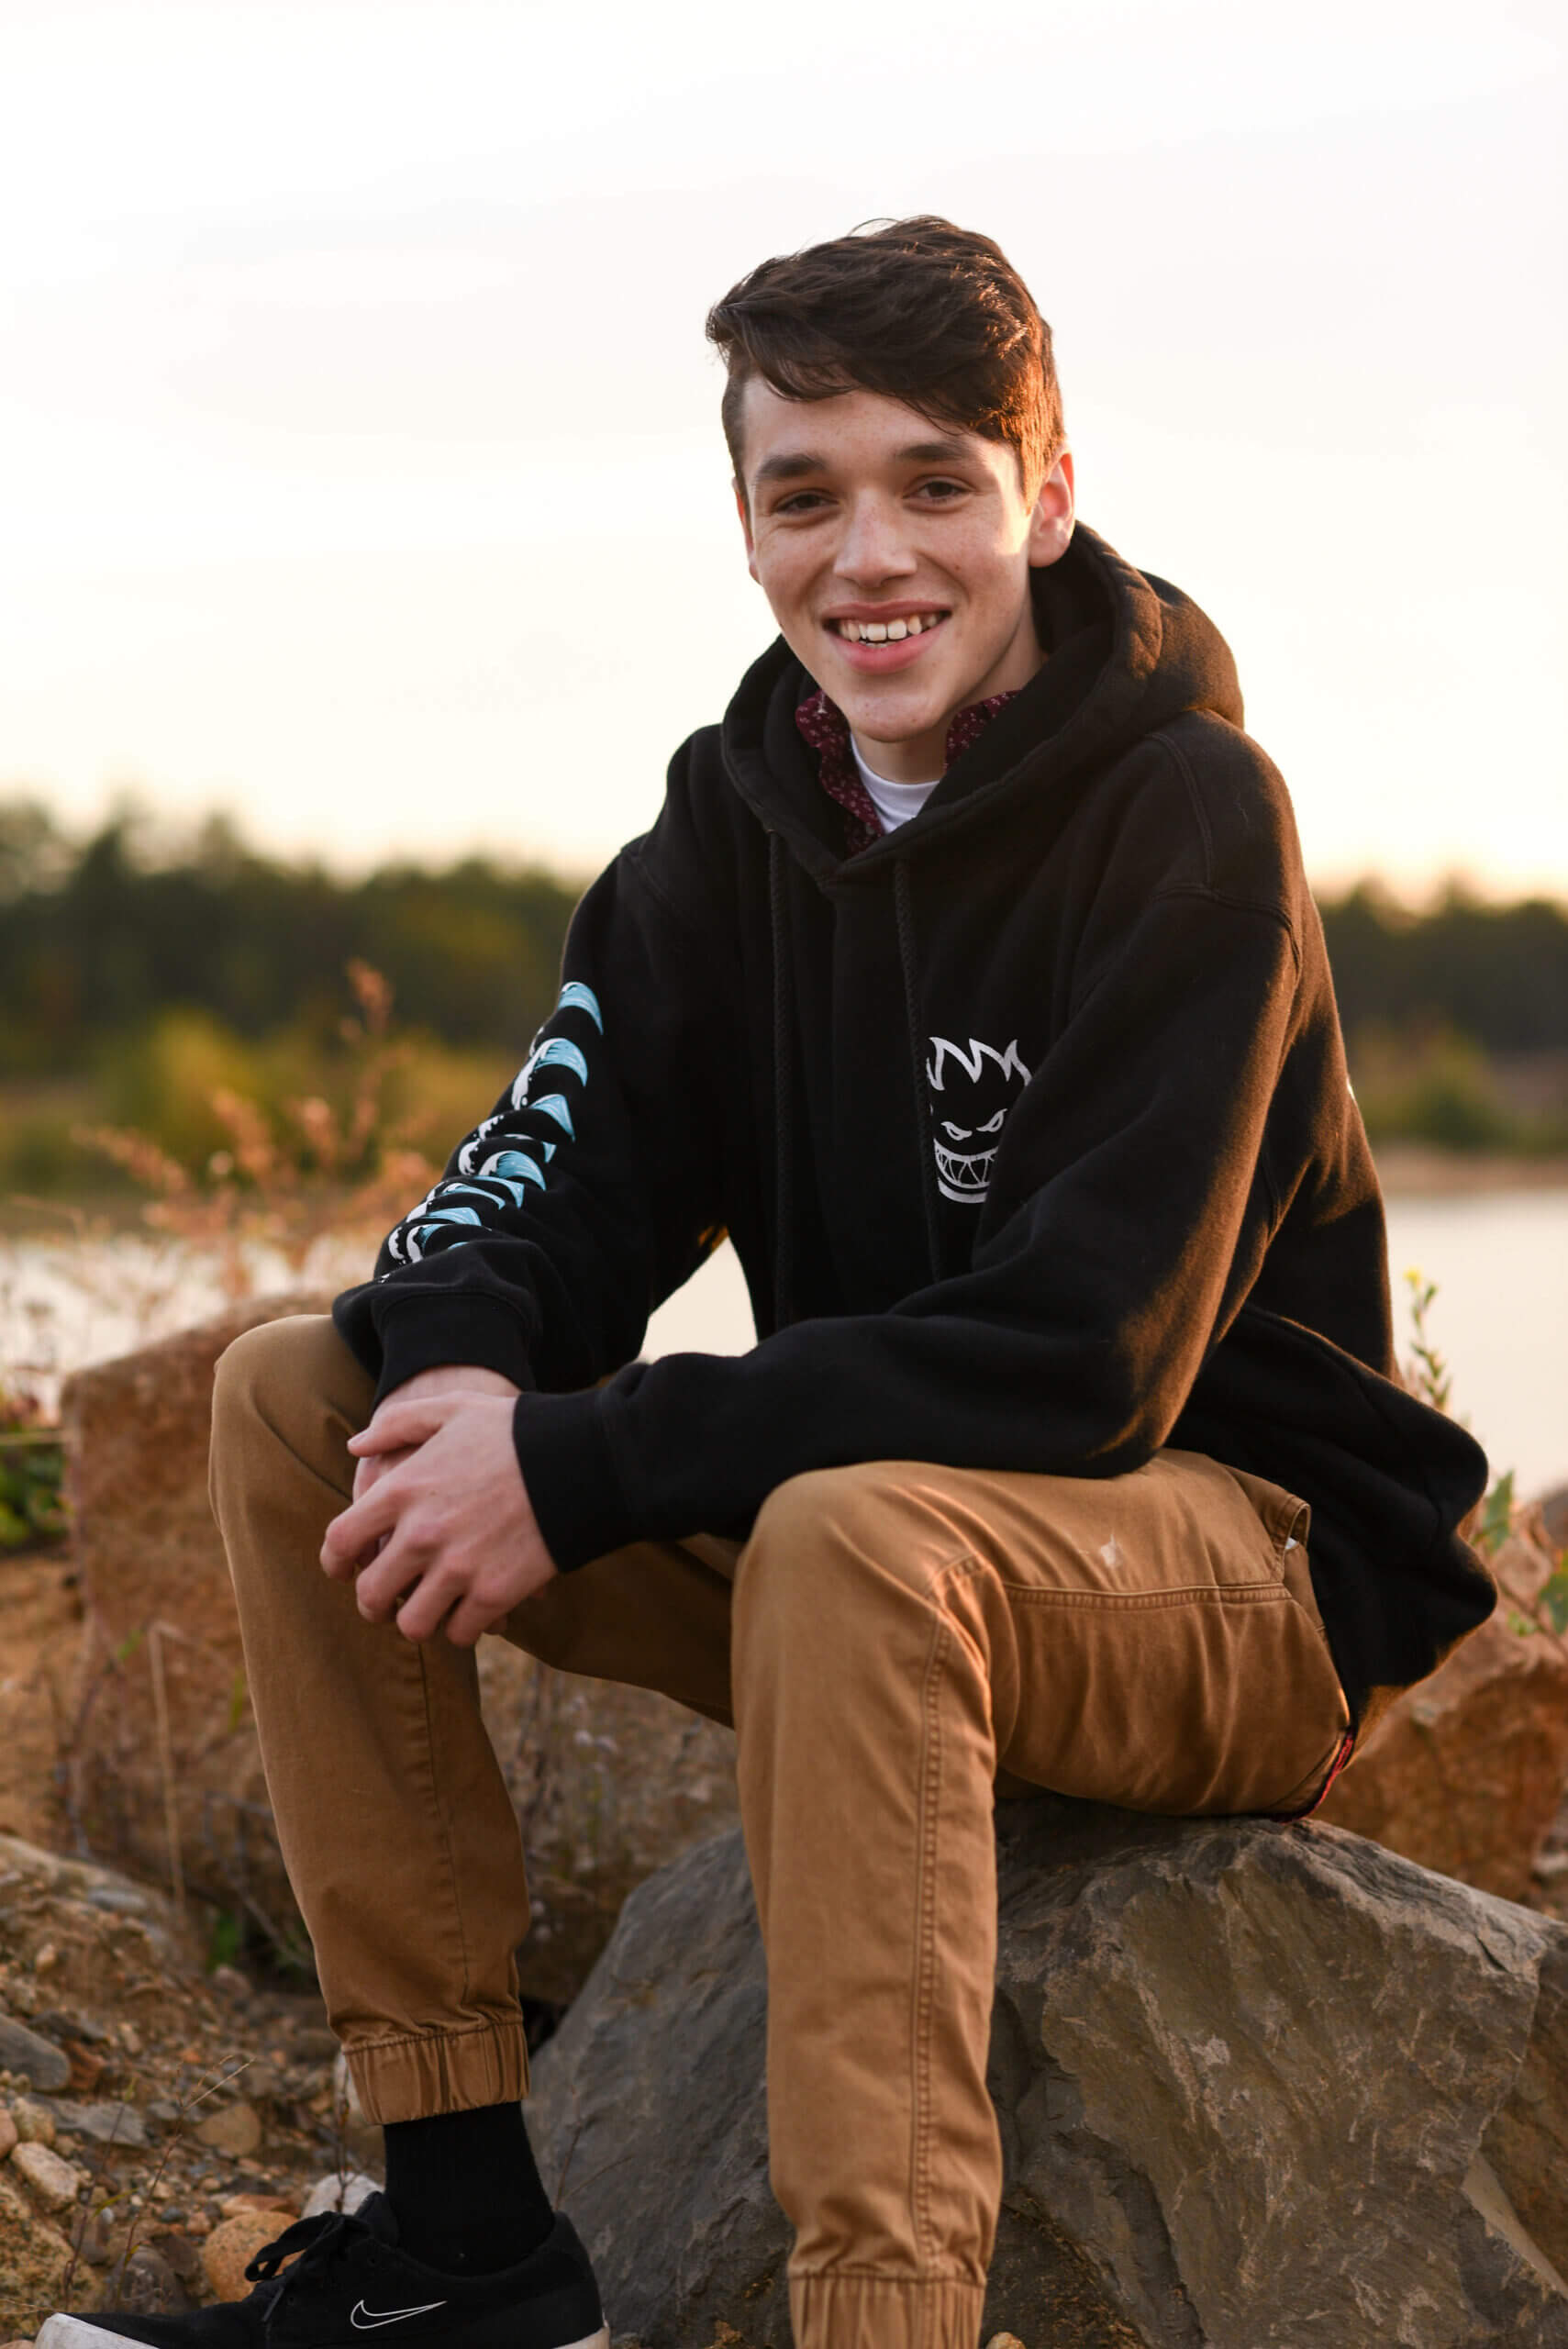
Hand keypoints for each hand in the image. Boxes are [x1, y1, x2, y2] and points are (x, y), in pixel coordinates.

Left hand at [322, 1389, 555, 1646]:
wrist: (581, 1458)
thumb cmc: (515, 1431)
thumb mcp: (452, 1408)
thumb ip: (397, 1423)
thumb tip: (355, 1445)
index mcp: (403, 1489)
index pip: (341, 1541)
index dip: (335, 1563)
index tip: (345, 1571)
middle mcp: (422, 1534)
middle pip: (371, 1594)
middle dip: (373, 1606)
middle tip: (387, 1605)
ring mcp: (458, 1567)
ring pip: (412, 1624)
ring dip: (419, 1622)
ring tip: (431, 1612)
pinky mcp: (495, 1593)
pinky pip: (461, 1632)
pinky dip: (463, 1628)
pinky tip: (472, 1613)